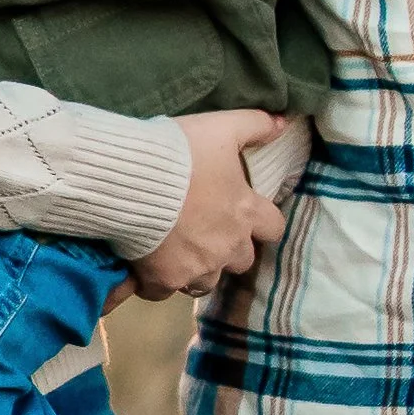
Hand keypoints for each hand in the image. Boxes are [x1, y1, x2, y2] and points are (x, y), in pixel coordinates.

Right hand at [132, 110, 284, 298]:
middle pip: (242, 260)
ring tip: (177, 251)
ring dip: (197, 269)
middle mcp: (227, 247)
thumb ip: (255, 124)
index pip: (274, 228)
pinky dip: (159, 282)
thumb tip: (283, 123)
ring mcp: (197, 268)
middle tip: (205, 231)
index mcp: (244, 213)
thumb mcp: (221, 127)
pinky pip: (166, 291)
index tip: (244, 214)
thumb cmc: (180, 153)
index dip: (262, 223)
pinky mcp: (164, 280)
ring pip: (207, 281)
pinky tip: (147, 267)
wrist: (130, 179)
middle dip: (228, 249)